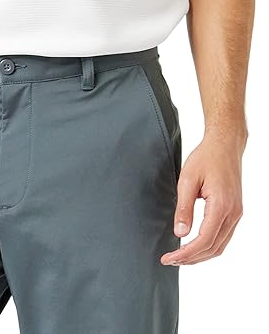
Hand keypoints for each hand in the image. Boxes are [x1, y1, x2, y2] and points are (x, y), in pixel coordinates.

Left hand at [161, 129, 245, 264]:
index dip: (186, 253)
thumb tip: (180, 233)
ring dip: (200, 255)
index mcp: (221, 205)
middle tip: (170, 260)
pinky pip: (224, 237)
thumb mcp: (187, 179)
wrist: (225, 145)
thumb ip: (184, 207)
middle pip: (213, 248)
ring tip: (180, 257)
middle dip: (191, 258)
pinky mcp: (235, 212)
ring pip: (220, 246)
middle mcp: (233, 213)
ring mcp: (236, 214)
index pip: (204, 240)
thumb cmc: (206, 158)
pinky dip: (209, 246)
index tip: (169, 258)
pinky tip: (195, 246)